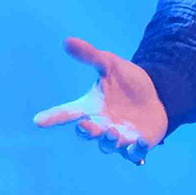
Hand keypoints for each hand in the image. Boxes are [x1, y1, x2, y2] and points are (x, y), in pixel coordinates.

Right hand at [35, 36, 172, 163]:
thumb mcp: (110, 65)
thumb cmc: (128, 82)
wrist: (157, 94)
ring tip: (113, 131)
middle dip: (86, 131)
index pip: (68, 112)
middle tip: (86, 124)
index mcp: (91, 107)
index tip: (38, 120)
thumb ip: (90, 56)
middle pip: (88, 133)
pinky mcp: (137, 144)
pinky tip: (140, 141)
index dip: (53, 117)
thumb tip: (67, 41)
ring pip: (108, 146)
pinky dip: (137, 150)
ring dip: (109, 141)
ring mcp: (119, 138)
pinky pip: (135, 153)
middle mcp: (102, 126)